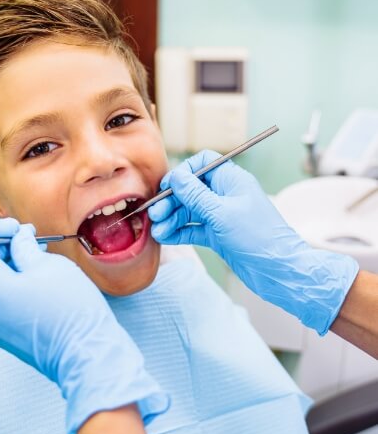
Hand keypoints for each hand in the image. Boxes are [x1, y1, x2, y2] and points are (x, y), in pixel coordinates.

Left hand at [0, 218, 167, 433]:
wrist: (86, 355)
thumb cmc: (70, 310)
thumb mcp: (47, 266)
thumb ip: (23, 247)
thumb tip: (18, 238)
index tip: (15, 227)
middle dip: (1, 245)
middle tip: (31, 238)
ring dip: (9, 264)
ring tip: (39, 257)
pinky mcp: (3, 334)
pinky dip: (12, 283)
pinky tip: (38, 279)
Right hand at [149, 150, 357, 334]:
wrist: (277, 270)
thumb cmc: (257, 236)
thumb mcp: (221, 213)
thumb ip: (195, 194)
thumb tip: (176, 176)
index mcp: (232, 180)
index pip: (203, 163)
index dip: (183, 173)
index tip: (166, 187)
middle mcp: (225, 195)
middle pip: (191, 190)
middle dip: (171, 201)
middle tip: (155, 214)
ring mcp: (221, 216)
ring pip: (189, 212)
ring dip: (172, 219)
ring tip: (158, 231)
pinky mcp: (218, 235)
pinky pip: (193, 229)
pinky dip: (179, 232)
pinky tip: (165, 237)